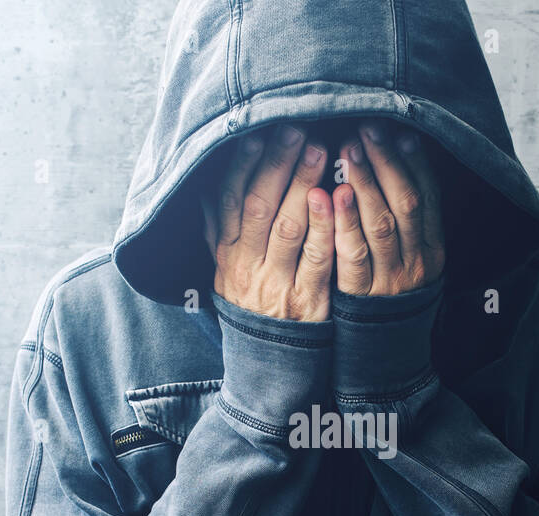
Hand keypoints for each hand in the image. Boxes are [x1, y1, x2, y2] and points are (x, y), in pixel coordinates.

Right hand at [201, 123, 334, 322]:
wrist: (267, 364)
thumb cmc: (252, 304)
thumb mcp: (225, 268)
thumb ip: (217, 227)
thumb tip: (204, 184)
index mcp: (226, 253)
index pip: (230, 200)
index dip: (242, 165)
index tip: (256, 133)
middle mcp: (246, 266)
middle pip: (259, 206)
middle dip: (277, 164)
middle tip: (296, 129)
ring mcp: (276, 284)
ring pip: (288, 228)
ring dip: (303, 185)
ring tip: (320, 149)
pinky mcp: (307, 302)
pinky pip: (317, 260)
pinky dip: (325, 227)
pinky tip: (334, 198)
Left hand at [332, 121, 444, 296]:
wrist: (383, 352)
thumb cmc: (391, 292)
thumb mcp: (412, 257)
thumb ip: (408, 220)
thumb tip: (395, 161)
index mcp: (433, 248)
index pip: (428, 196)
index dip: (414, 163)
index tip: (399, 131)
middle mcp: (417, 262)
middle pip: (406, 203)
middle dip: (387, 162)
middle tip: (368, 128)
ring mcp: (390, 279)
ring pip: (382, 225)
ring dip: (366, 183)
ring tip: (350, 149)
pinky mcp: (362, 295)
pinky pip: (354, 255)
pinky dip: (345, 223)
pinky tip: (335, 194)